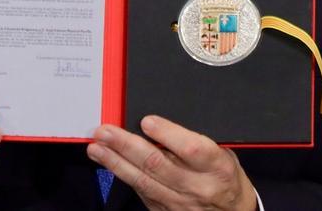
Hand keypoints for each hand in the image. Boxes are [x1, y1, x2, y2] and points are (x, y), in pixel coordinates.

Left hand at [87, 116, 257, 210]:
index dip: (167, 134)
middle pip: (158, 164)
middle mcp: (197, 186)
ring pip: (143, 181)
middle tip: (106, 131)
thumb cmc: (224, 177)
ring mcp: (180, 202)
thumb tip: (158, 120)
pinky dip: (122, 175)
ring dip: (116, 162)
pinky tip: (109, 162)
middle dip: (126, 146)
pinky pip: (140, 191)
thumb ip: (195, 139)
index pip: (191, 150)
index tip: (146, 121)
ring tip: (97, 147)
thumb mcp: (222, 154)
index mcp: (217, 167)